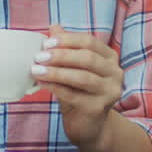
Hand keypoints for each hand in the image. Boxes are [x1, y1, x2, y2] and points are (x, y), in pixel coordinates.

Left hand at [32, 24, 123, 151]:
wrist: (87, 125)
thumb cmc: (79, 91)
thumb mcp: (72, 67)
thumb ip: (66, 48)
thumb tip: (53, 27)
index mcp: (110, 58)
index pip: (90, 42)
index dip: (68, 40)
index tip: (46, 42)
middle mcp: (115, 73)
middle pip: (88, 58)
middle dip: (61, 56)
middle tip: (38, 56)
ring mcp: (110, 91)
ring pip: (82, 77)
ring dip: (56, 72)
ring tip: (36, 70)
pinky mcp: (99, 108)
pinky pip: (74, 95)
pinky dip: (55, 87)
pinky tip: (41, 84)